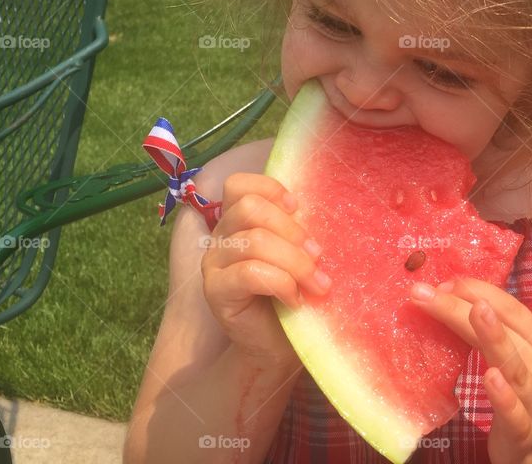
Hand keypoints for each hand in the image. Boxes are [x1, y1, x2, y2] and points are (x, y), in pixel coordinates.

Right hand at [200, 173, 331, 367]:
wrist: (279, 346)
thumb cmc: (293, 294)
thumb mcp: (297, 253)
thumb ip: (296, 229)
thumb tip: (315, 210)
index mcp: (238, 221)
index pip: (239, 185)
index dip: (271, 189)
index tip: (299, 209)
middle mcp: (220, 237)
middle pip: (251, 209)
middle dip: (292, 231)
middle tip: (317, 257)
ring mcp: (213, 263)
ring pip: (255, 241)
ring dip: (295, 262)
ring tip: (316, 284)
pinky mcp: (215, 291)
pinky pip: (251, 273)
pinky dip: (281, 283)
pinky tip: (295, 300)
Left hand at [409, 277, 531, 463]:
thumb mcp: (527, 367)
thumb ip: (500, 341)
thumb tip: (458, 306)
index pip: (513, 310)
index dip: (480, 291)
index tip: (446, 282)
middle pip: (507, 332)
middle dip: (466, 307)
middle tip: (429, 292)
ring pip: (515, 367)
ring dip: (495, 338)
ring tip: (475, 312)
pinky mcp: (527, 435)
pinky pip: (516, 415)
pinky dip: (504, 397)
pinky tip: (489, 378)